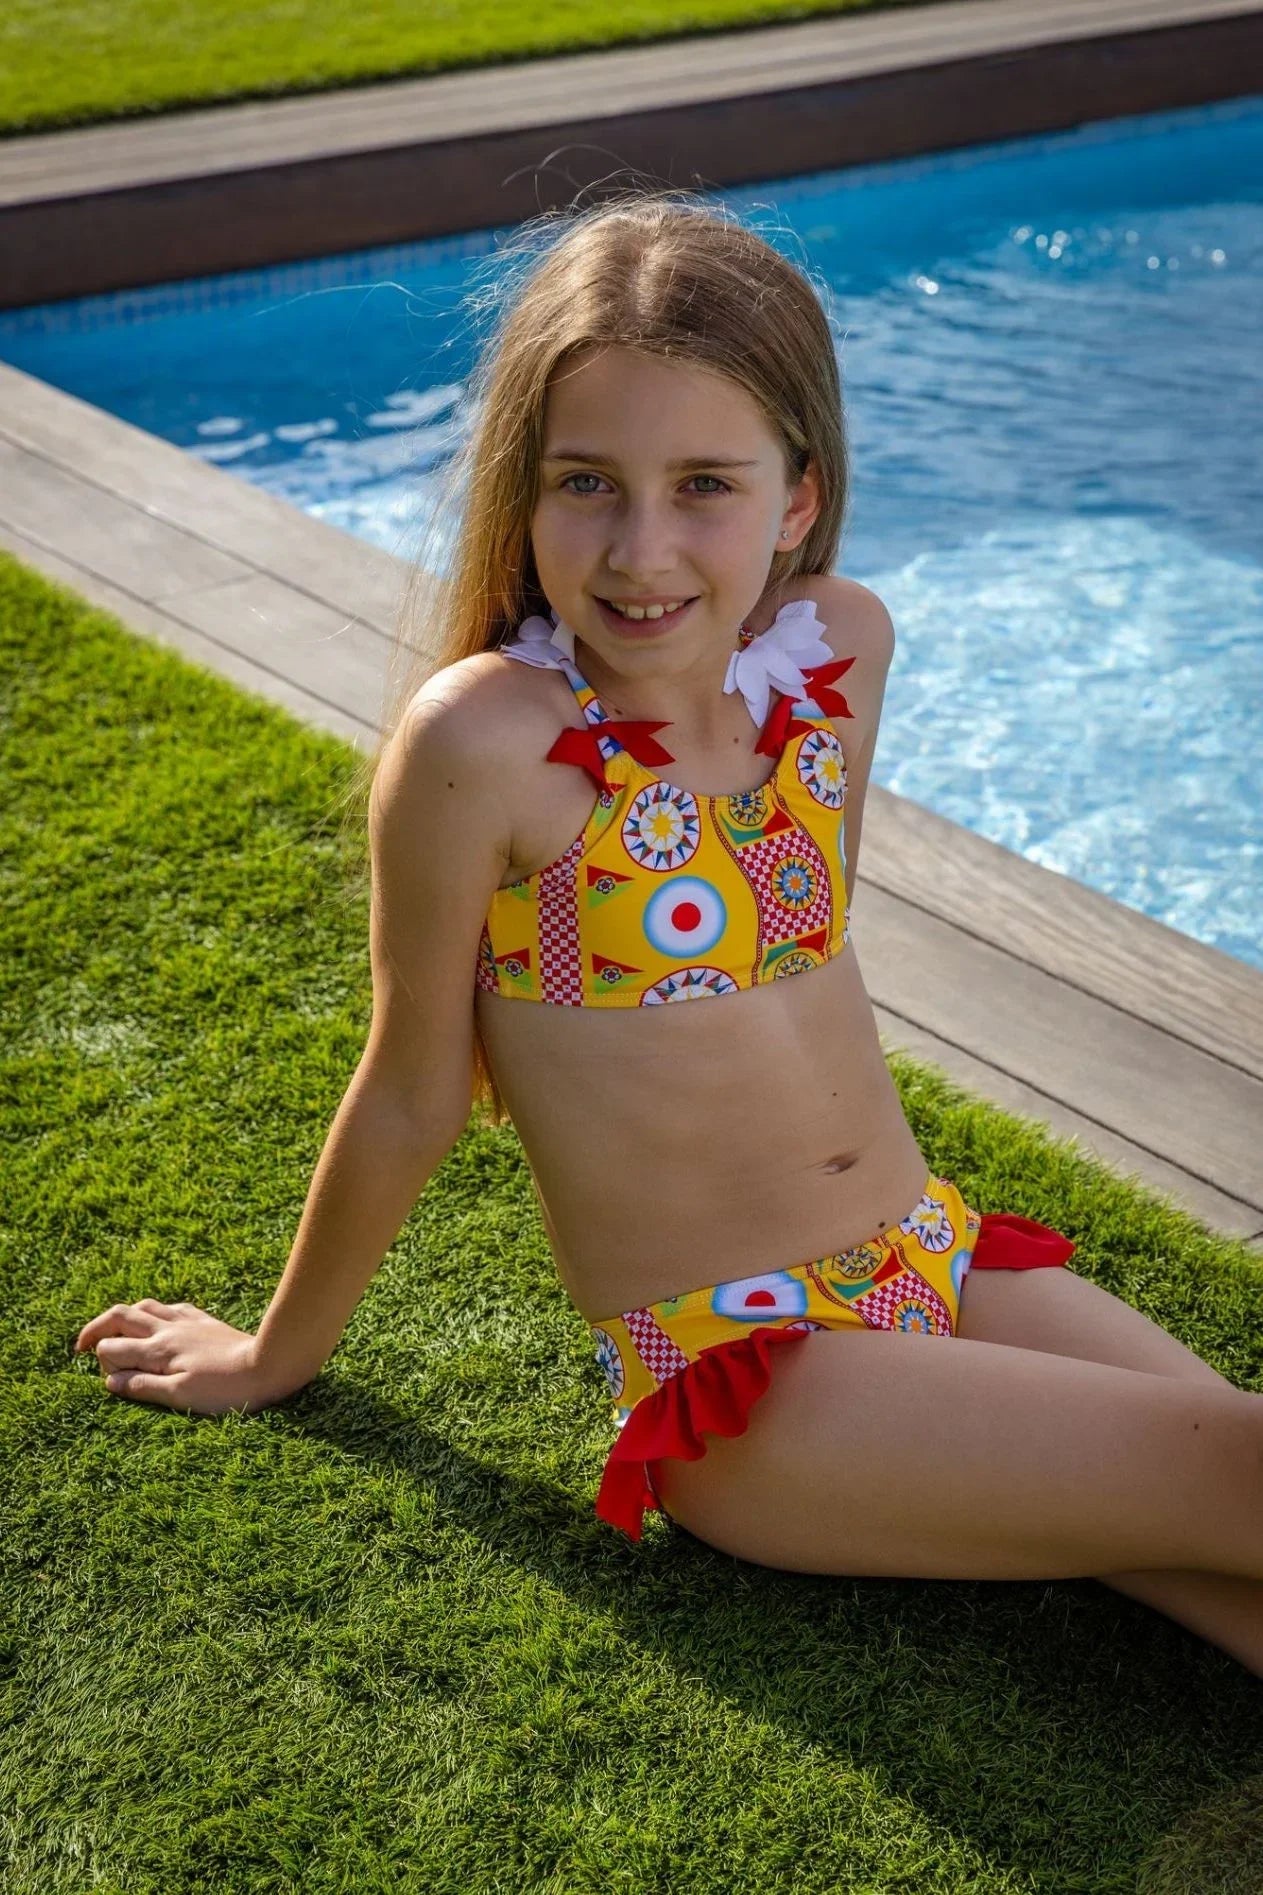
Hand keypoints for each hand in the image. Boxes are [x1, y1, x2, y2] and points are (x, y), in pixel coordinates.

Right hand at [73, 1299, 284, 1414]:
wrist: (272, 1364)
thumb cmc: (226, 1389)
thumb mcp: (180, 1397)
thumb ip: (141, 1386)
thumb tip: (108, 1382)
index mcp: (158, 1350)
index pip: (111, 1347)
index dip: (103, 1363)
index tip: (113, 1380)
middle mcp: (168, 1329)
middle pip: (121, 1315)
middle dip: (97, 1328)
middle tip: (83, 1345)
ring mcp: (187, 1321)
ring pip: (144, 1306)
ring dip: (123, 1316)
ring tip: (115, 1331)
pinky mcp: (205, 1321)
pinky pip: (171, 1307)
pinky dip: (154, 1312)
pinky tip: (158, 1322)